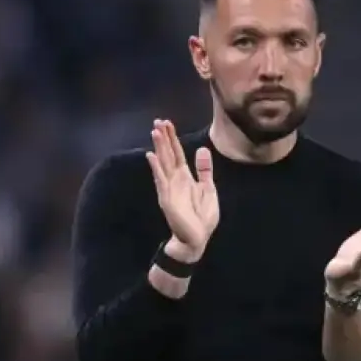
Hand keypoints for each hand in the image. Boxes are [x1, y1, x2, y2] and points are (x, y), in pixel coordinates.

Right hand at [146, 120, 218, 260]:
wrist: (197, 239)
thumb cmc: (202, 217)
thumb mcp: (208, 189)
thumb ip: (204, 170)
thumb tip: (202, 149)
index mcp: (185, 177)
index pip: (177, 153)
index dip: (173, 138)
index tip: (167, 123)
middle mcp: (175, 180)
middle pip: (168, 154)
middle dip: (164, 138)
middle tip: (158, 121)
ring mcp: (169, 188)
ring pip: (163, 163)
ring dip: (159, 148)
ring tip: (155, 131)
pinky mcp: (167, 198)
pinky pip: (161, 180)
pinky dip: (156, 168)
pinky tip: (151, 156)